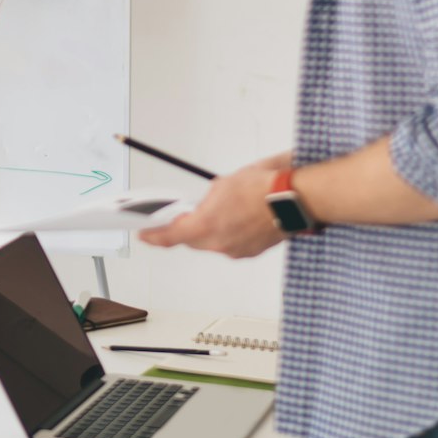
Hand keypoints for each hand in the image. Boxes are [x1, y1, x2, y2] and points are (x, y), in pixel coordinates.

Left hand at [140, 158, 288, 258]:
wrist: (293, 199)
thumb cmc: (261, 187)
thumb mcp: (222, 185)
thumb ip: (207, 200)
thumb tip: (206, 204)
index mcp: (205, 226)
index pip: (170, 236)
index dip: (154, 236)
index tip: (144, 234)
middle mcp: (218, 243)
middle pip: (193, 240)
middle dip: (188, 228)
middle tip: (184, 216)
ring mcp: (235, 250)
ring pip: (214, 242)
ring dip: (213, 229)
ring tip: (222, 211)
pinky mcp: (251, 251)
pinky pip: (232, 244)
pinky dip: (232, 233)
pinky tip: (239, 218)